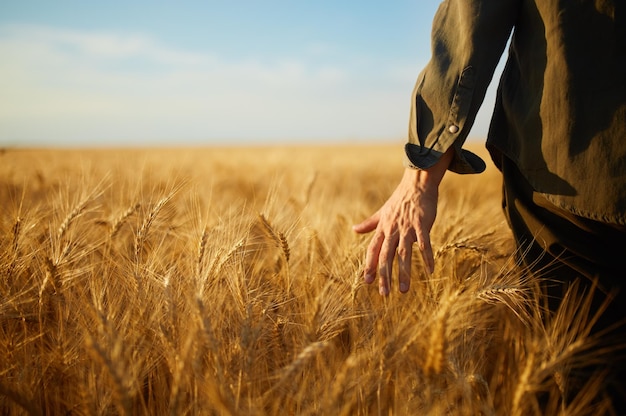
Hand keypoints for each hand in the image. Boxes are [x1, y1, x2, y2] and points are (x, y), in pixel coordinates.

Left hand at [353, 150, 451, 294]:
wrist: (416, 185)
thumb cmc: (400, 200)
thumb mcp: (382, 212)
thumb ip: (369, 224)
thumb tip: (354, 230)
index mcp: (383, 229)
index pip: (373, 250)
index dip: (369, 266)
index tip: (367, 282)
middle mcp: (393, 230)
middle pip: (386, 256)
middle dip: (384, 276)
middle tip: (384, 294)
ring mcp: (407, 228)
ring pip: (404, 254)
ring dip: (404, 273)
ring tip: (405, 290)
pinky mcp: (422, 224)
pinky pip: (425, 244)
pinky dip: (427, 257)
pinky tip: (430, 271)